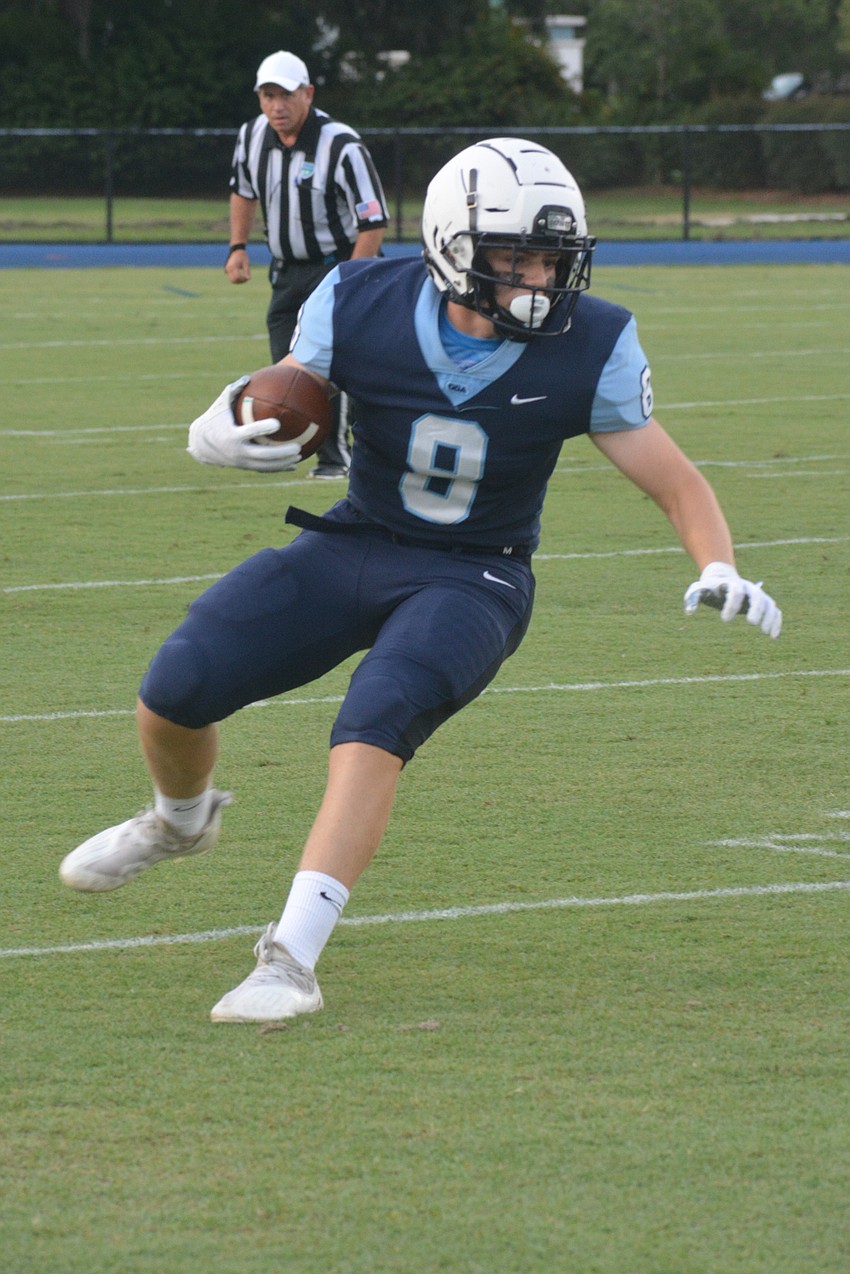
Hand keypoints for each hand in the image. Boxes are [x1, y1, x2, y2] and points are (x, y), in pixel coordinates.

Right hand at [187, 378, 301, 471]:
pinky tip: (294, 465)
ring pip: (265, 465)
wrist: (200, 444)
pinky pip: (264, 469)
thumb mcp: (220, 404)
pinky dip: (279, 468)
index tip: (278, 423)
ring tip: (300, 456)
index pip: (250, 432)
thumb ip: (233, 390)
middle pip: (262, 455)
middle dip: (281, 453)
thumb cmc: (213, 419)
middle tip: (297, 447)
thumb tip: (248, 377)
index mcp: (232, 434)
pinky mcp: (244, 467)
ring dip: (283, 463)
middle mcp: (237, 451)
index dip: (263, 428)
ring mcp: (241, 461)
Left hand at [684, 561, 781, 638]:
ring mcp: (758, 595)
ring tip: (765, 632)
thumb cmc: (709, 588)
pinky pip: (774, 611)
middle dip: (755, 608)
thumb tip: (690, 612)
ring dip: (769, 617)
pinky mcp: (764, 603)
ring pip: (769, 603)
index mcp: (732, 584)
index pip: (735, 591)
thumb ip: (693, 597)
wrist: (723, 579)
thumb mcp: (699, 589)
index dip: (731, 605)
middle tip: (751, 623)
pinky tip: (773, 636)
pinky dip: (776, 622)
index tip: (724, 620)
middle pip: (757, 595)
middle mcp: (748, 588)